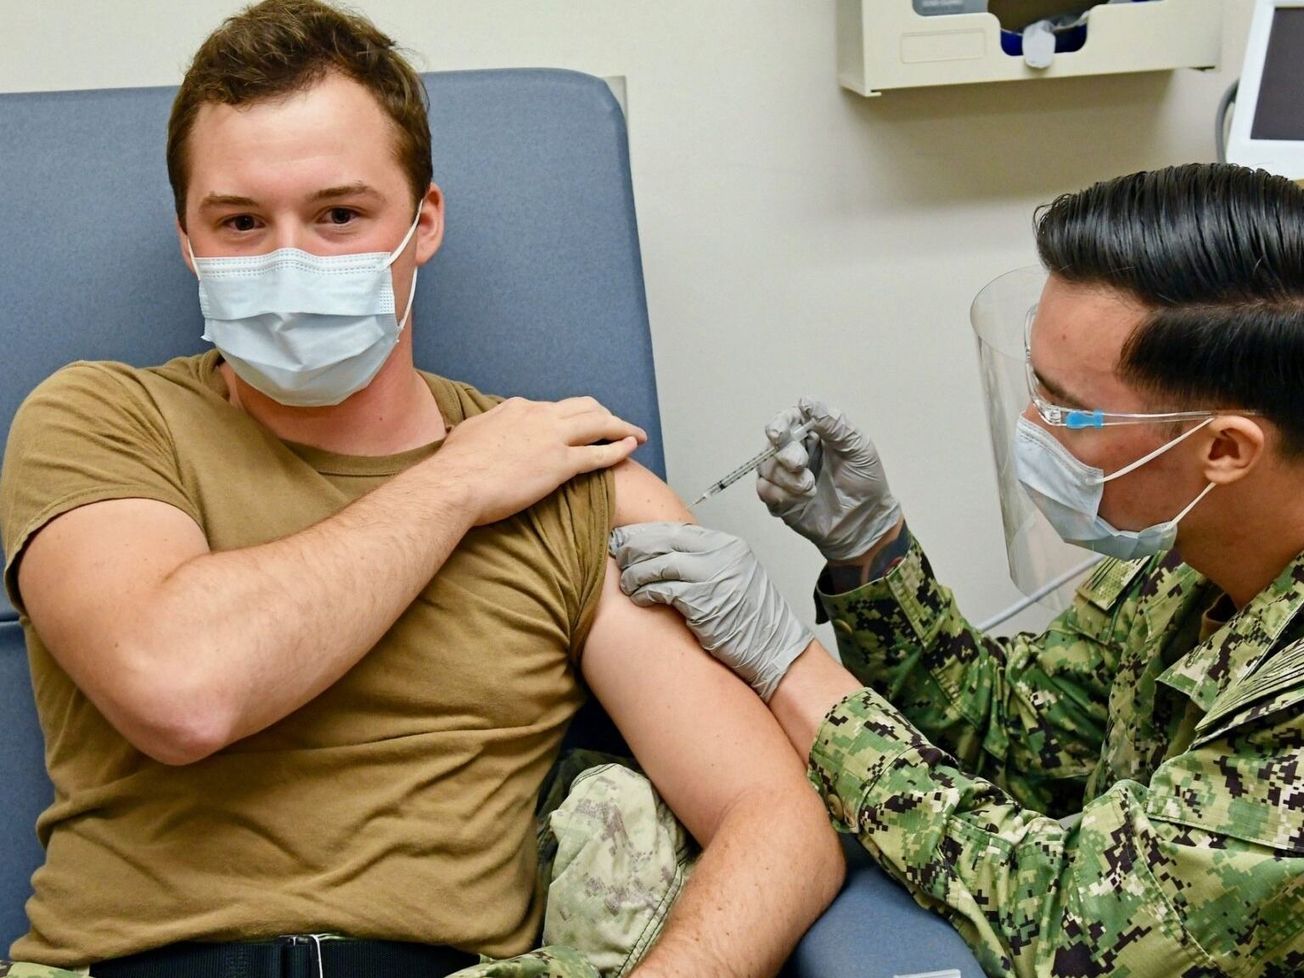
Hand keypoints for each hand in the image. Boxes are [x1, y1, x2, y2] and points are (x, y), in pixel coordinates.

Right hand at [441, 396, 645, 524]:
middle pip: (583, 407)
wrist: (455, 484)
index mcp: (517, 409)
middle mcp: (539, 416)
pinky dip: (620, 448)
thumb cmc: (454, 466)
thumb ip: (482, 429)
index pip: (552, 408)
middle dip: (604, 413)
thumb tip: (474, 433)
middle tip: (615, 424)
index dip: (567, 418)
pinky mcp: (561, 464)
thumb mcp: (468, 434)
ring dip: (621, 426)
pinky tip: (632, 447)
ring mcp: (553, 438)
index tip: (573, 427)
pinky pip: (600, 453)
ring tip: (636, 434)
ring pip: (598, 423)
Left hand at [608, 522, 811, 700]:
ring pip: (658, 563)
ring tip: (625, 583)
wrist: (775, 650)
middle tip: (614, 554)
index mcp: (726, 545)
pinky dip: (645, 592)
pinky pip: (663, 588)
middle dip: (633, 547)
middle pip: (662, 540)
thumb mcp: (732, 578)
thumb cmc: (752, 621)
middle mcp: (720, 554)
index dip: (644, 533)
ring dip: (635, 573)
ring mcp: (713, 576)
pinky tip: (638, 598)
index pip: (674, 529)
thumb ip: (703, 563)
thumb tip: (663, 558)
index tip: (624, 539)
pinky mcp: (703, 600)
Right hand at [755, 397, 901, 560]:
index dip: (780, 423)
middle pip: (773, 443)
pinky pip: (765, 491)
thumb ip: (833, 424)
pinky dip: (780, 495)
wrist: (865, 522)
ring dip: (787, 479)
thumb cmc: (865, 481)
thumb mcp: (858, 447)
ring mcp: (785, 476)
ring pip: (766, 468)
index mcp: (813, 434)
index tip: (778, 433)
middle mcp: (795, 452)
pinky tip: (800, 500)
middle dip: (785, 453)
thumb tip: (807, 402)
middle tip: (801, 465)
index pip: (788, 420)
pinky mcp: (780, 499)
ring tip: (810, 488)